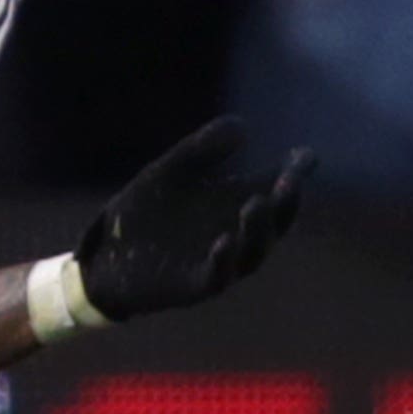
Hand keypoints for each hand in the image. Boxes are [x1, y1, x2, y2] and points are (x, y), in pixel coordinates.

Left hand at [71, 118, 312, 322]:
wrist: (106, 252)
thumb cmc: (146, 210)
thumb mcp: (171, 170)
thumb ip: (202, 148)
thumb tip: (242, 126)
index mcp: (235, 205)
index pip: (275, 190)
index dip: (294, 174)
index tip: (306, 156)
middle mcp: (236, 236)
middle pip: (274, 224)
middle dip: (285, 203)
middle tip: (290, 179)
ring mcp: (218, 263)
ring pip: (251, 254)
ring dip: (257, 230)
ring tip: (257, 203)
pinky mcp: (193, 287)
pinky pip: (215, 278)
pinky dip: (222, 261)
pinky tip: (223, 240)